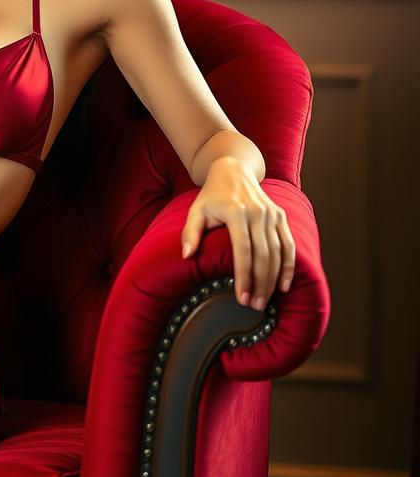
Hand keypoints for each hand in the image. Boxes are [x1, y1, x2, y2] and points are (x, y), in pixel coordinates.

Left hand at [180, 156, 295, 309]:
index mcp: (236, 211)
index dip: (243, 276)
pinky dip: (289, 266)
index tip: (240, 297)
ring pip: (278, 253)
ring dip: (273, 280)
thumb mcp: (196, 210)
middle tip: (253, 306)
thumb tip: (186, 255)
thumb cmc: (211, 195)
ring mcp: (272, 214)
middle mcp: (258, 213)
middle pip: (263, 255)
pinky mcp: (281, 216)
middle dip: (260, 284)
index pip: (242, 250)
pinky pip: (289, 245)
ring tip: (265, 301)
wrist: (234, 170)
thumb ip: (190, 232)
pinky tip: (283, 285)